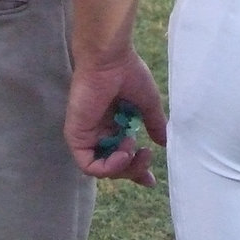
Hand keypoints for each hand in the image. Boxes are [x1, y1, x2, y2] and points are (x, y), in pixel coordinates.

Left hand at [65, 52, 166, 187]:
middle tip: (146, 156)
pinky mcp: (76, 136)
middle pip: (114, 167)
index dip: (136, 170)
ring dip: (122, 167)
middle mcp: (100, 132)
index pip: (122, 155)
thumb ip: (154, 124)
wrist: (109, 59)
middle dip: (133, 169)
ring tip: (132, 148)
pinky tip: (122, 153)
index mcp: (114, 123)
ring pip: (102, 170)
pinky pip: (88, 165)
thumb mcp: (147, 103)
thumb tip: (164, 142)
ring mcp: (87, 135)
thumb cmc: (127, 72)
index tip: (150, 181)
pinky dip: (108, 167)